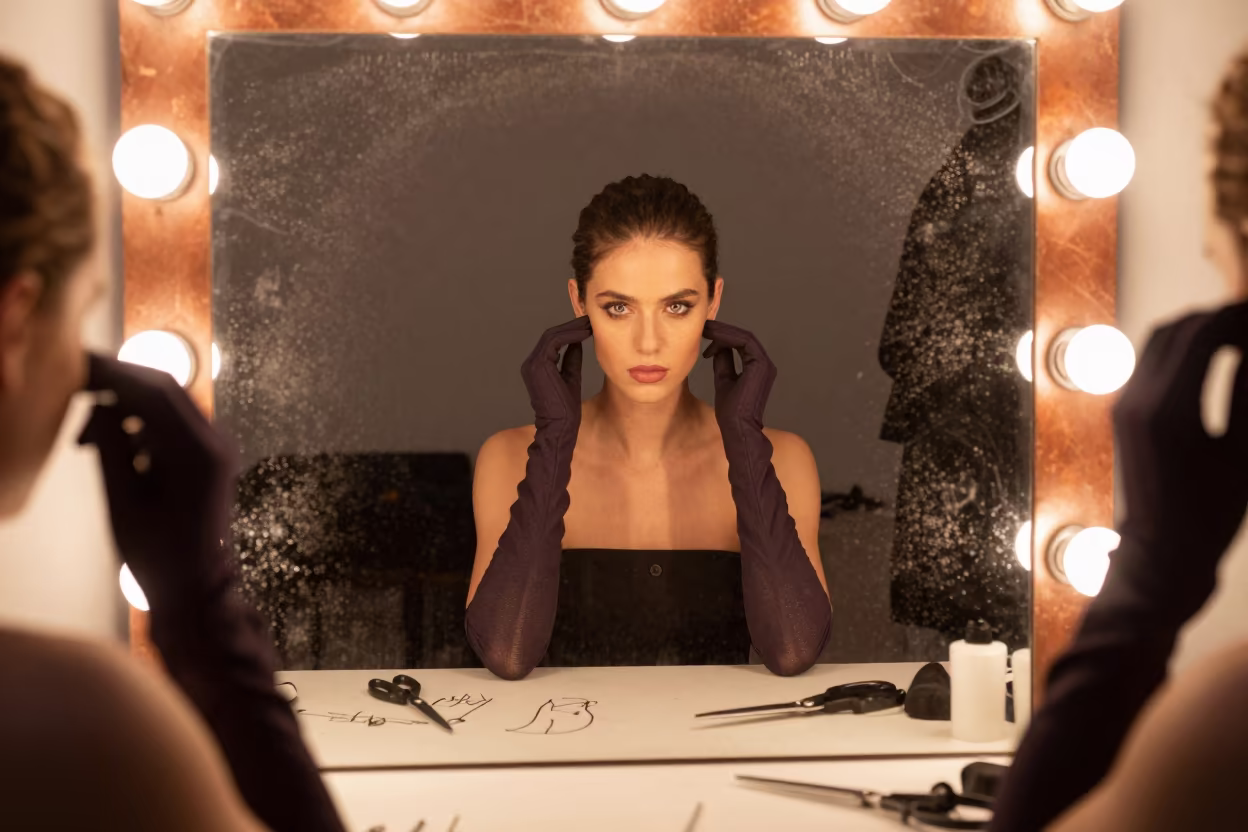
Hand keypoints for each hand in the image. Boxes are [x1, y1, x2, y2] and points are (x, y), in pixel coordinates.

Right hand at [77, 354, 238, 608]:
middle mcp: (217, 442)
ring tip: (85, 436)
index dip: (112, 372)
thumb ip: (110, 446)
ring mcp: (218, 449)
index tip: (74, 367)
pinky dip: (142, 426)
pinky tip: (111, 447)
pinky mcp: (211, 458)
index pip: (154, 389)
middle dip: (118, 384)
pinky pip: (175, 425)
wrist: (199, 590)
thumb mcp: (123, 500)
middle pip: (165, 389)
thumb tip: (100, 404)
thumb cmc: (158, 555)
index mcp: (198, 451)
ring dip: (127, 408)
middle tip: (74, 386)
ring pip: (168, 405)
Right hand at [522, 316, 590, 432]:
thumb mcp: (571, 378)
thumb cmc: (565, 409)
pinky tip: (585, 333)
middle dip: (571, 326)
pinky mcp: (539, 365)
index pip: (552, 341)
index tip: (587, 327)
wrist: (560, 427)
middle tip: (589, 320)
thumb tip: (577, 343)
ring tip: (589, 324)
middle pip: (551, 335)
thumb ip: (571, 360)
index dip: (570, 332)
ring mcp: (533, 364)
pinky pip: (554, 342)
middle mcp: (531, 363)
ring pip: (552, 336)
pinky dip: (570, 335)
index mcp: (537, 366)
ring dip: (572, 328)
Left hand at [702, 319, 776, 429]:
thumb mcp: (724, 379)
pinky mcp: (760, 365)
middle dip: (722, 330)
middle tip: (704, 326)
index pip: (740, 343)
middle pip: (743, 337)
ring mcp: (764, 364)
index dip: (722, 336)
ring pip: (744, 336)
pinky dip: (727, 337)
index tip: (704, 334)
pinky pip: (744, 342)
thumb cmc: (730, 411)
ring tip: (705, 329)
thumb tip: (717, 347)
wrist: (736, 427)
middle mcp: (764, 363)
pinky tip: (712, 337)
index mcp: (756, 367)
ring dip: (723, 331)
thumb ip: (723, 362)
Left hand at [1113, 301, 1247, 564]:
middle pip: (1177, 329)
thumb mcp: (1244, 454)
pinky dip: (1180, 349)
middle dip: (1220, 318)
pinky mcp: (1121, 413)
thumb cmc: (1210, 515)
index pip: (1203, 334)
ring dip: (1197, 330)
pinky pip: (1149, 362)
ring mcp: (1123, 405)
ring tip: (1240, 338)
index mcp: (1169, 409)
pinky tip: (1213, 358)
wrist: (1158, 554)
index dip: (1239, 317)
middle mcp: (1137, 399)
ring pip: (1158, 341)